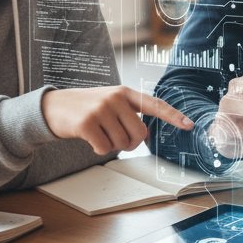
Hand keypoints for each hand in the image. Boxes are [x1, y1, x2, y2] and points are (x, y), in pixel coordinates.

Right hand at [42, 85, 193, 155]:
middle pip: (140, 133)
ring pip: (123, 143)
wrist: (53, 106)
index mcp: (125, 93)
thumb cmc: (87, 108)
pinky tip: (89, 139)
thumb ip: (129, 114)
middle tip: (117, 139)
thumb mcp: (110, 103)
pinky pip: (105, 148)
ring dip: (113, 146)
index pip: (155, 104)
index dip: (173, 116)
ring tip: (100, 135)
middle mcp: (116, 98)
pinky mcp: (87, 123)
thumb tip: (146, 135)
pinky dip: (99, 149)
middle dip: (132, 143)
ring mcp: (101, 109)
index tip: (189, 125)